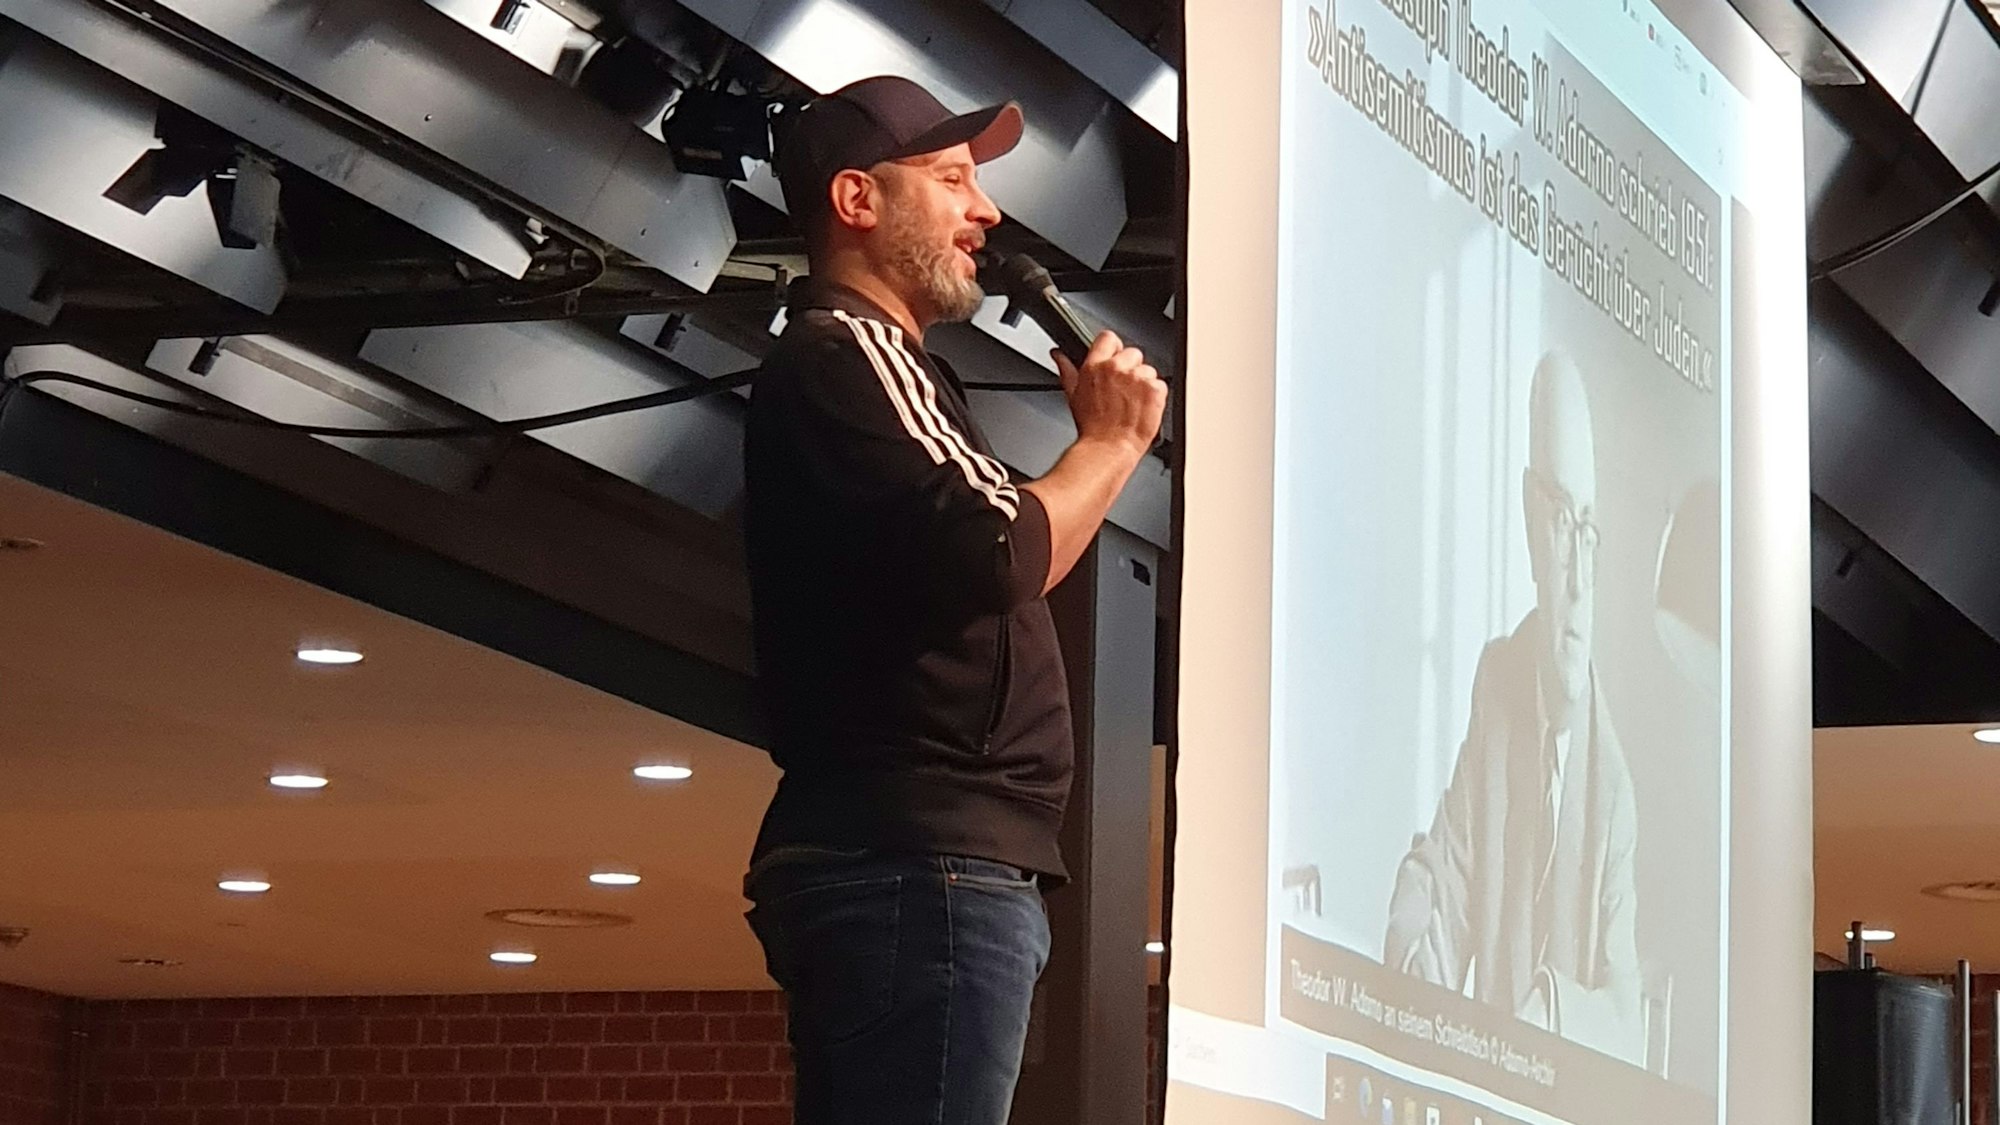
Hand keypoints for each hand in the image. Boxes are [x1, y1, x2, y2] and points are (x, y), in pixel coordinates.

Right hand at [1052, 330, 1166, 457]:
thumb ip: (1066, 370)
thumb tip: (1058, 355)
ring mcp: (1137, 378)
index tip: (1114, 362)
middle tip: (1124, 391)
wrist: (1109, 448)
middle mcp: (1116, 368)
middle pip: (1133, 353)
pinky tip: (1143, 408)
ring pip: (1148, 370)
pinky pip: (1160, 385)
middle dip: (1131, 369)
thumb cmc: (1092, 427)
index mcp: (1095, 366)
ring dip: (1144, 384)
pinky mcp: (1154, 389)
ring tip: (1133, 403)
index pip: (1109, 338)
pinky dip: (1155, 396)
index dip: (1114, 350)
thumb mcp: (1073, 395)